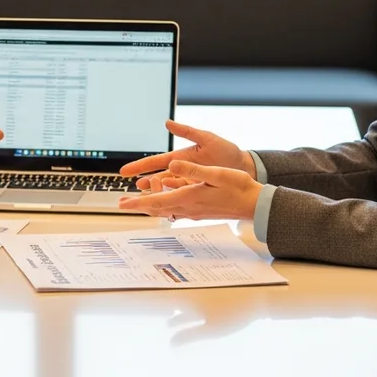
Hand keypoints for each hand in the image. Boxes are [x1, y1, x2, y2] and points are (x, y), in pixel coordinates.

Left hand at [118, 161, 261, 220]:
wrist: (254, 204)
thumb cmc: (238, 187)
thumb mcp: (216, 173)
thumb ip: (192, 170)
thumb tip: (171, 166)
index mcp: (189, 196)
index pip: (156, 201)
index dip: (137, 202)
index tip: (122, 204)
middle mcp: (189, 207)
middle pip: (157, 208)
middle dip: (138, 206)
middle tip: (121, 205)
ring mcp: (194, 210)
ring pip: (165, 210)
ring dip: (149, 206)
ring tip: (136, 202)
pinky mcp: (199, 210)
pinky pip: (175, 209)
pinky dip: (163, 205)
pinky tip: (162, 201)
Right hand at [119, 120, 253, 192]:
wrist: (245, 167)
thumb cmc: (227, 151)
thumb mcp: (207, 138)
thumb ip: (187, 131)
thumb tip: (168, 123)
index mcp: (181, 157)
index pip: (156, 162)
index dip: (140, 166)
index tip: (125, 171)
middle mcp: (182, 170)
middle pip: (158, 178)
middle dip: (145, 183)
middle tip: (132, 189)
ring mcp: (189, 182)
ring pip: (167, 190)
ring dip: (156, 194)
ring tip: (144, 198)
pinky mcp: (197, 191)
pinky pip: (181, 198)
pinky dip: (171, 202)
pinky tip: (164, 207)